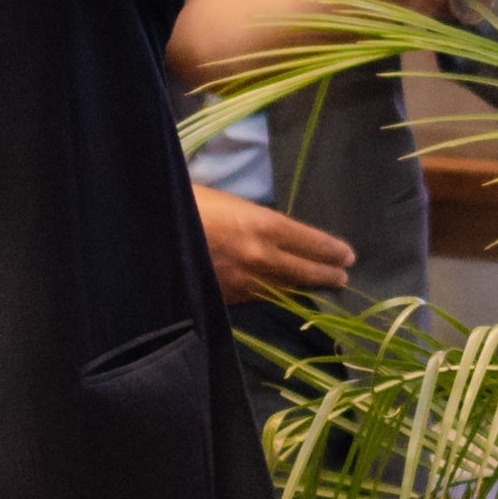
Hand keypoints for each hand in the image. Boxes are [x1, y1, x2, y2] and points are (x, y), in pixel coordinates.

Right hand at [196, 182, 355, 304]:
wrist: (149, 235)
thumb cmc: (183, 203)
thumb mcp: (223, 200)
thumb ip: (249, 216)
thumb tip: (262, 226)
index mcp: (262, 225)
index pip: (309, 241)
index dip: (331, 250)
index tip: (348, 255)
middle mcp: (259, 256)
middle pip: (303, 271)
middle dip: (326, 275)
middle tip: (343, 278)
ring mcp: (242, 282)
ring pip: (282, 289)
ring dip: (301, 289)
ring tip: (317, 288)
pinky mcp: (224, 298)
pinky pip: (256, 297)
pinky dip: (271, 296)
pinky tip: (277, 295)